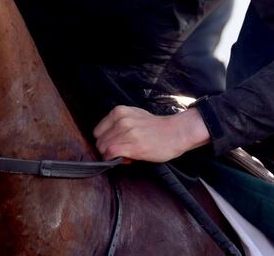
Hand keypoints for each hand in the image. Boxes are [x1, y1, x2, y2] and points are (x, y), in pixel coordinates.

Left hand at [92, 105, 210, 162]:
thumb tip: (108, 139)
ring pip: (103, 148)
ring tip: (127, 155)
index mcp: (119, 112)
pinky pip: (110, 154)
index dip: (104, 141)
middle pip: (99, 141)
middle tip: (122, 152)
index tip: (115, 145)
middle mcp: (120, 120)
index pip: (97, 131)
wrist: (176, 132)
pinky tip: (127, 159)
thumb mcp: (135, 117)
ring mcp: (126, 132)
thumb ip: (119, 123)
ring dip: (112, 156)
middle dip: (107, 150)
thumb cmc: (157, 127)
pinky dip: (114, 160)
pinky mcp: (131, 145)